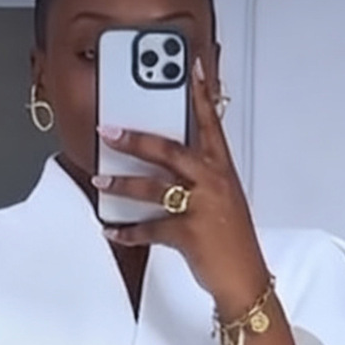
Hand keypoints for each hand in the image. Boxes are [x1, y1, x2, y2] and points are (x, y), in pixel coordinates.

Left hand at [94, 56, 270, 320]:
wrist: (245, 278)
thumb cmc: (233, 240)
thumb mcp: (223, 199)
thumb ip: (201, 178)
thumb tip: (170, 166)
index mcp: (222, 169)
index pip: (210, 123)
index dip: (200, 94)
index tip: (191, 66)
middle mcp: (212, 182)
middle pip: (169, 151)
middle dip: (135, 139)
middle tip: (109, 131)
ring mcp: (200, 207)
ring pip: (153, 188)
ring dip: (122, 184)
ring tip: (100, 180)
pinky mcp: (188, 234)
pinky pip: (149, 230)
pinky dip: (128, 232)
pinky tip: (112, 230)